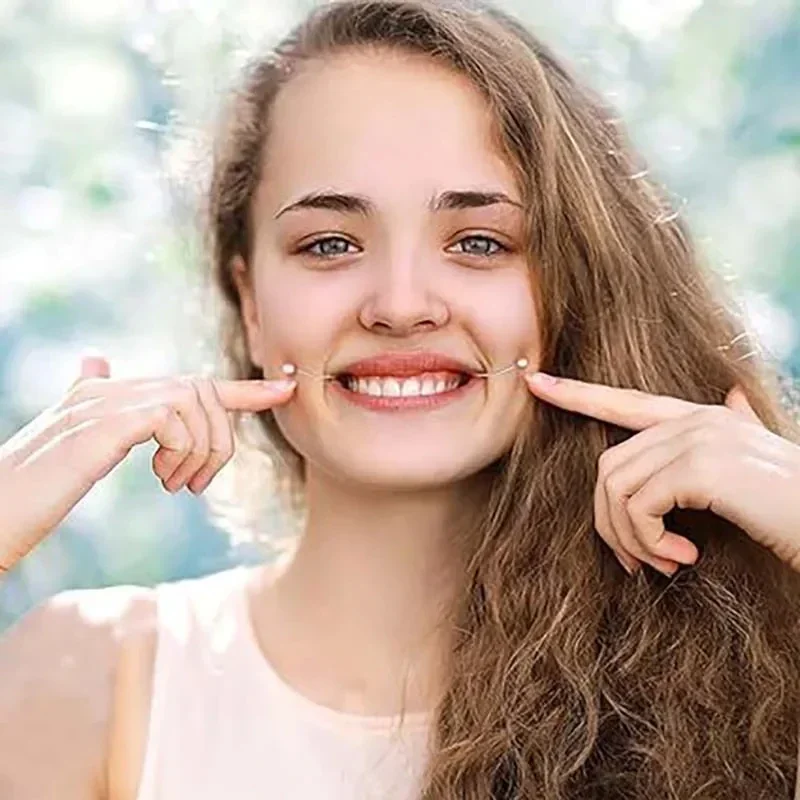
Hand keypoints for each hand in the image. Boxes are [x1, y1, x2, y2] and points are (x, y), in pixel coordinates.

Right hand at [0, 353, 295, 573]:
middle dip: (219, 437)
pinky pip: (173, 419)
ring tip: (177, 485)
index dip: (242, 390)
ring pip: (195, 403)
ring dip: (201, 450)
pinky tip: (162, 479)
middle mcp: (110, 390)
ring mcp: (105, 402)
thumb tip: (94, 361)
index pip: (189, 384)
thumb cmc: (32, 490)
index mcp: (110, 395)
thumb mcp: (73, 446)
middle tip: (198, 482)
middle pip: (202, 391)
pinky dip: (182, 451)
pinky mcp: (104, 423)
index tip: (285, 389)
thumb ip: (93, 405)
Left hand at [524, 371, 799, 576]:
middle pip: (608, 466)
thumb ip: (737, 427)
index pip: (625, 401)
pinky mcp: (703, 467)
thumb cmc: (794, 508)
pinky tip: (684, 559)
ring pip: (614, 487)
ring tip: (663, 565)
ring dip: (629, 539)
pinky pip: (636, 505)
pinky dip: (647, 541)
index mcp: (702, 419)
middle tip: (637, 563)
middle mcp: (697, 420)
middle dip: (610, 523)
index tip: (535, 381)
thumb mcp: (760, 463)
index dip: (577, 393)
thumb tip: (729, 393)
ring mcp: (700, 439)